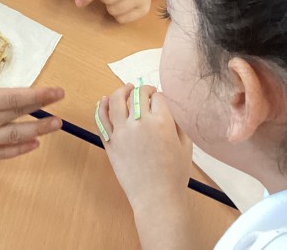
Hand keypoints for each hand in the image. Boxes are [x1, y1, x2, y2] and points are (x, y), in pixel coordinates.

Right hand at [0, 48, 64, 170]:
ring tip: (55, 126)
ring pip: (17, 136)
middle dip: (43, 109)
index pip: (16, 97)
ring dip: (39, 131)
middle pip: (20, 115)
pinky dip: (20, 150)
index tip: (56, 91)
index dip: (39, 94)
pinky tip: (31, 145)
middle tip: (61, 105)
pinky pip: (4, 154)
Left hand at [98, 84, 191, 214]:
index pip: (158, 97)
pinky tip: (104, 100)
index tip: (160, 98)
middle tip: (146, 91)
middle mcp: (139, 123)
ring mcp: (121, 132)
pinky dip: (101, 106)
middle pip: (138, 94)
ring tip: (126, 88)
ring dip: (121, 90)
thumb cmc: (174, 175)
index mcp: (162, 122)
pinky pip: (101, 119)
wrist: (156, 197)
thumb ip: (178, 123)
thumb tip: (169, 108)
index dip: (160, 96)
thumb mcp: (185, 146)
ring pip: (115, 100)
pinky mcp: (110, 142)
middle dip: (143, 90)